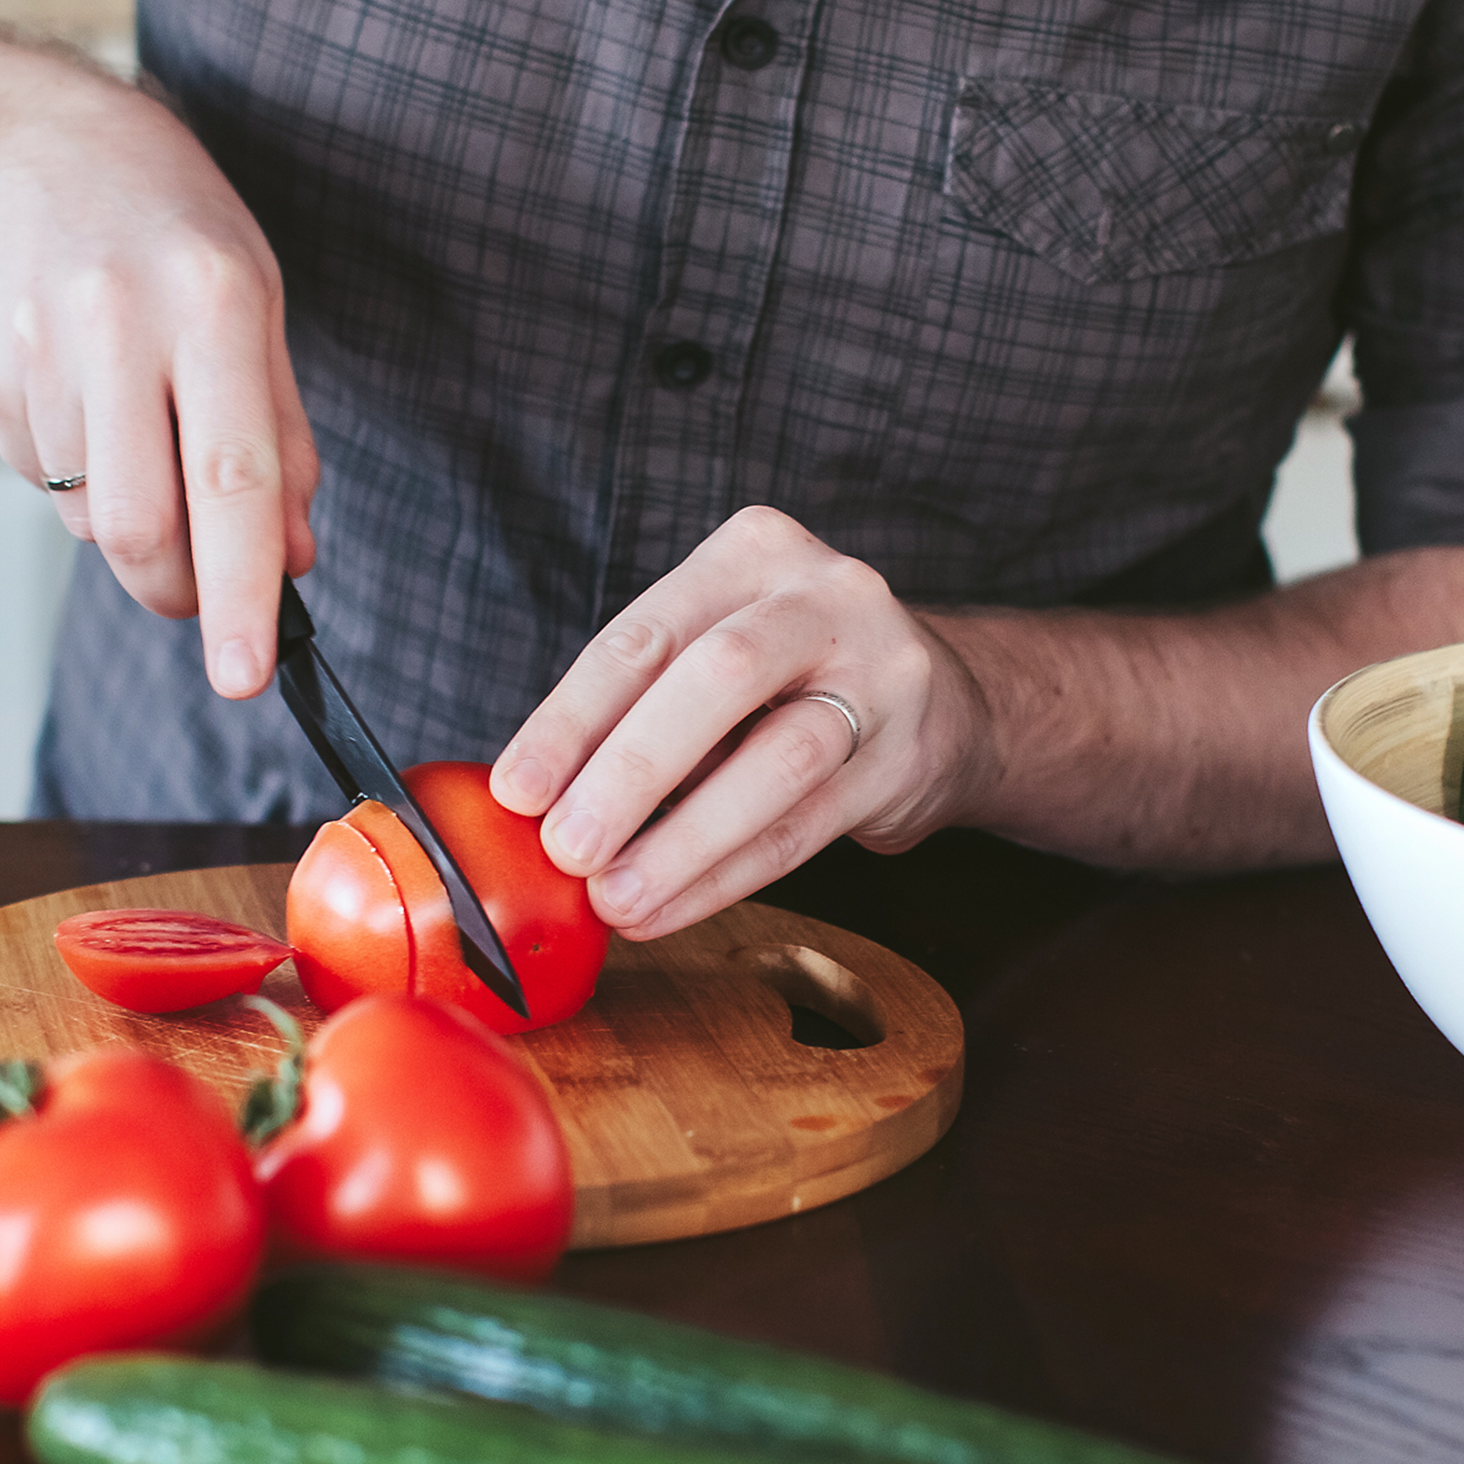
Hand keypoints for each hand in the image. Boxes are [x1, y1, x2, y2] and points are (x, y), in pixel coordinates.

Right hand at [0, 67, 316, 696]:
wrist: (31, 140)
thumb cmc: (173, 233)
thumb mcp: (263, 313)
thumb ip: (286, 442)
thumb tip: (295, 560)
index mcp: (213, 306)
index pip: (232, 482)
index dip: (241, 591)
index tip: (246, 672)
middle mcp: (120, 324)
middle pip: (141, 525)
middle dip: (180, 593)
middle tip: (206, 594)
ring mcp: (40, 347)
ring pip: (92, 518)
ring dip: (136, 530)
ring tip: (150, 446)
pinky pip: (47, 483)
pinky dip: (86, 486)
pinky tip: (98, 413)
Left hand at [491, 507, 991, 937]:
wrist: (946, 704)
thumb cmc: (794, 681)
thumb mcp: (721, 654)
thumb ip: (643, 705)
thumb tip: (537, 801)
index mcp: (751, 553)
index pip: (644, 635)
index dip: (571, 718)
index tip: (517, 792)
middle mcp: (824, 595)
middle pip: (718, 678)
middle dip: (630, 771)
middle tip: (566, 849)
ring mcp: (882, 673)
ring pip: (777, 759)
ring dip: (684, 841)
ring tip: (616, 899)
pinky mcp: (909, 756)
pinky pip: (805, 828)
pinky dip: (728, 877)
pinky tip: (672, 909)